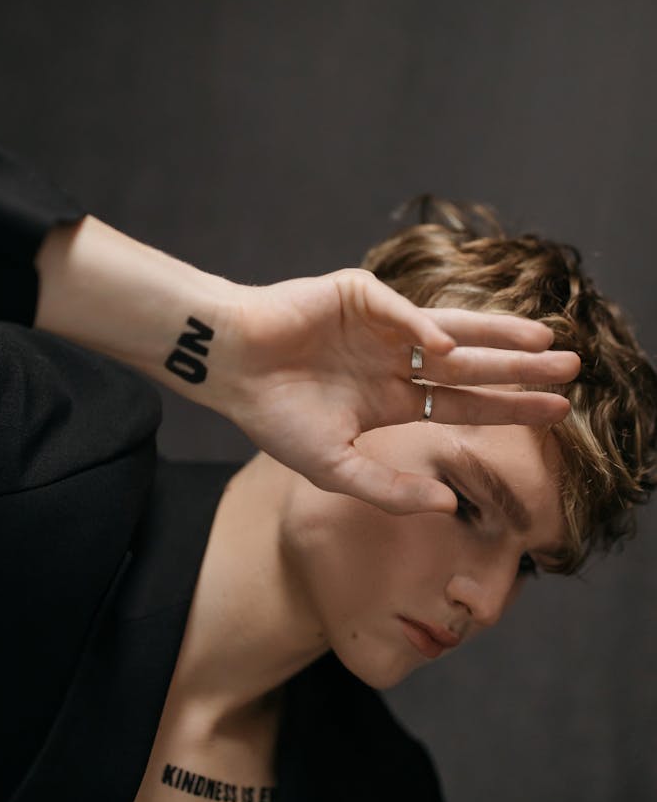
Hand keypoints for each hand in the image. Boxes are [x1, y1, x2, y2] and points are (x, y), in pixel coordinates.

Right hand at [213, 269, 579, 513]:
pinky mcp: (355, 295)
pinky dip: (420, 327)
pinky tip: (447, 347)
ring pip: (450, 330)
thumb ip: (388, 488)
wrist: (227, 365)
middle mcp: (394, 361)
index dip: (508, 408)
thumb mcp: (334, 466)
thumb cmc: (273, 415)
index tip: (557, 413)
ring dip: (496, 335)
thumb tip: (448, 506)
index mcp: (391, 399)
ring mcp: (379, 327)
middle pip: (470, 366)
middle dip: (519, 369)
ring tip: (545, 340)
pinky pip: (398, 311)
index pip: (462, 403)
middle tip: (573, 370)